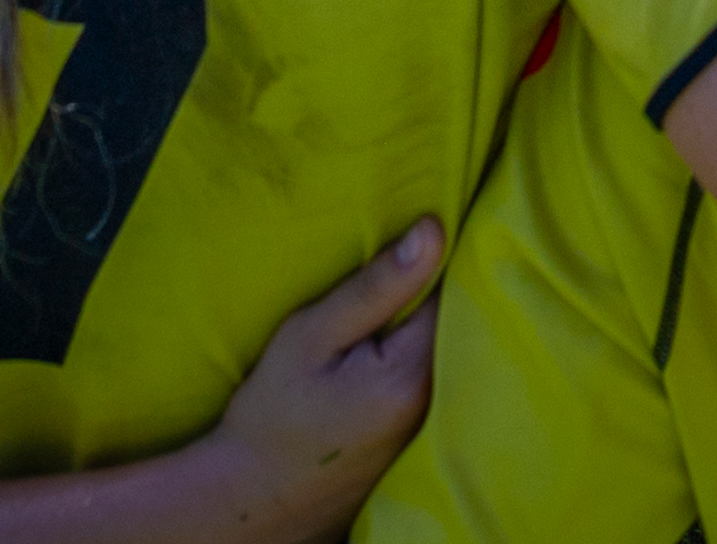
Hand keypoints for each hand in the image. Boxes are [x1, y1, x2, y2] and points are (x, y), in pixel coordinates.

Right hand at [193, 222, 443, 543]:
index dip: (443, 252)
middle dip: (444, 281)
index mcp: (413, 375)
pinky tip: (401, 332)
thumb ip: (375, 286)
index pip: (455, 290)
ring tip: (405, 287)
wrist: (254, 494)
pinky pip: (440, 369)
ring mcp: (433, 421)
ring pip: (452, 343)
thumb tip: (433, 228)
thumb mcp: (311, 336)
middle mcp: (437, 401)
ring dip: (434, 313)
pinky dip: (426, 345)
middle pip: (462, 318)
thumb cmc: (272, 412)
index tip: (424, 221)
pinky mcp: (420, 431)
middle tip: (415, 247)